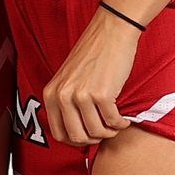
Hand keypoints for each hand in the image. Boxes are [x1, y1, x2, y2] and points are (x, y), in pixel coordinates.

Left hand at [43, 6, 141, 147]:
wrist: (110, 32)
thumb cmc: (92, 56)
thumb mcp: (68, 80)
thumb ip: (66, 103)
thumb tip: (76, 134)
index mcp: (50, 94)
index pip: (58, 134)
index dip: (76, 141)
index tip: (89, 136)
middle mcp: (62, 96)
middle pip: (77, 137)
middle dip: (94, 139)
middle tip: (105, 131)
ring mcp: (80, 95)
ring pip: (96, 133)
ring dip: (110, 132)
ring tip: (115, 123)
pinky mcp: (101, 94)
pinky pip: (113, 122)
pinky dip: (121, 124)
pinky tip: (124, 118)